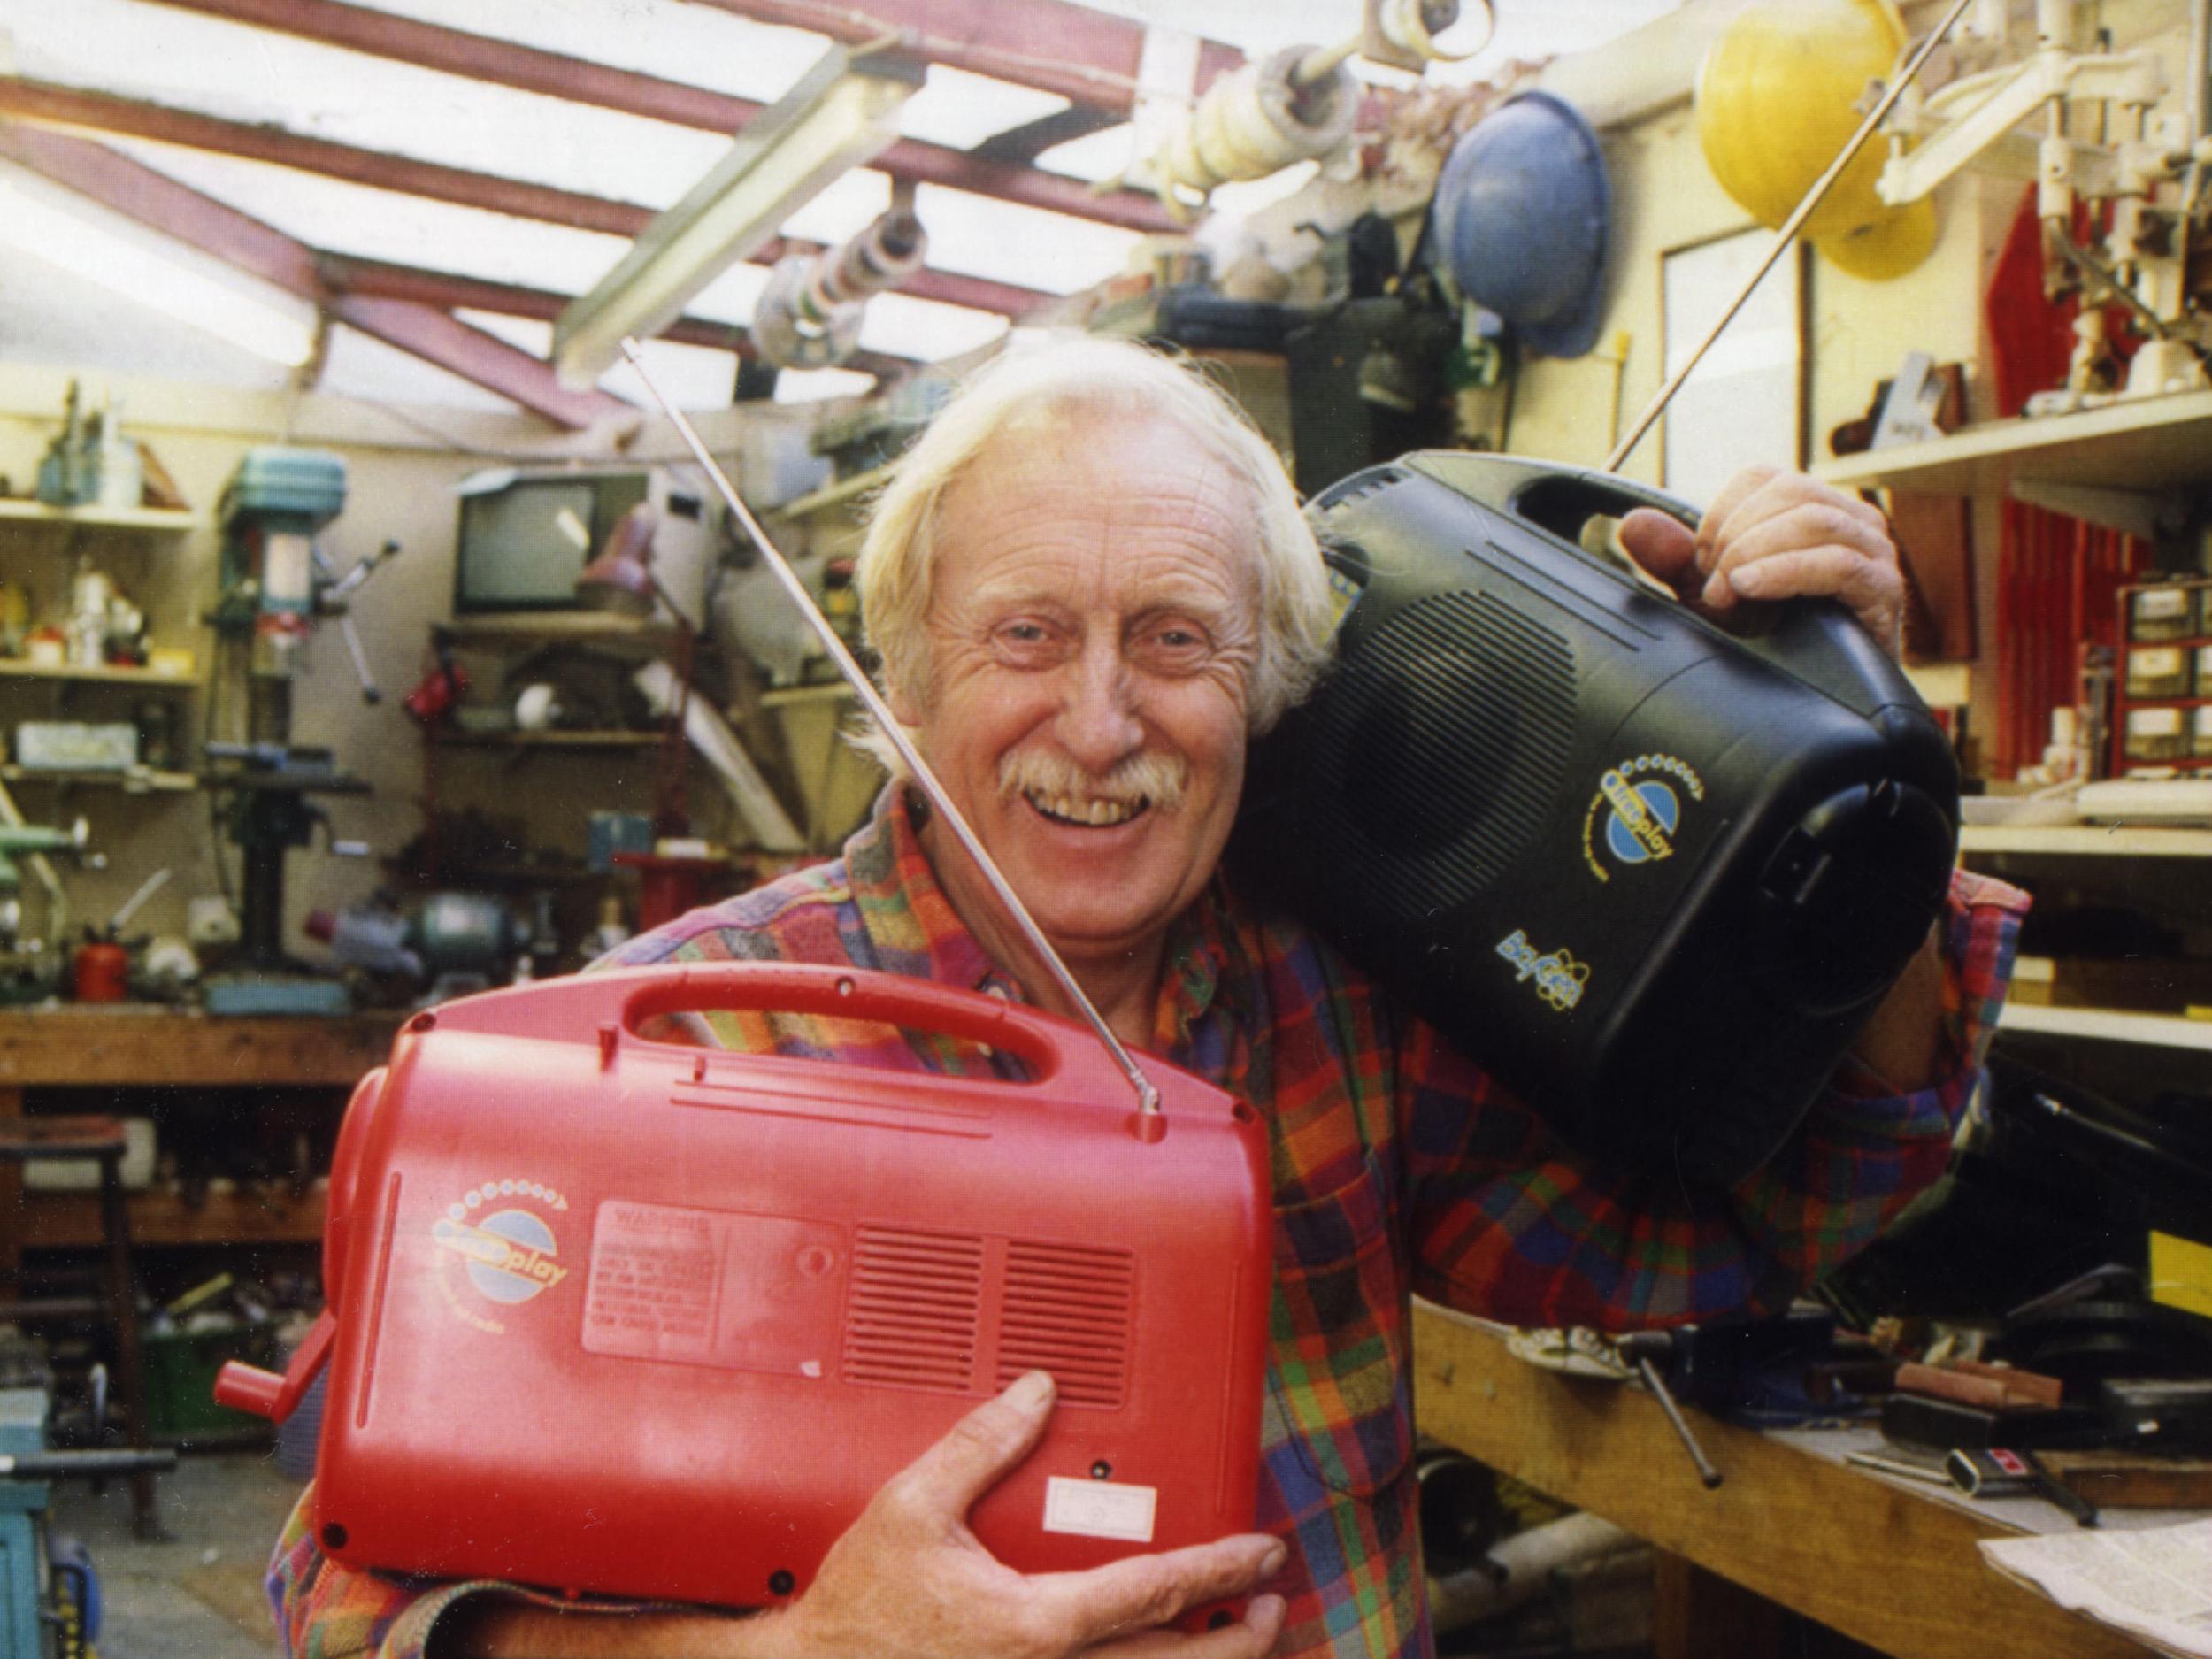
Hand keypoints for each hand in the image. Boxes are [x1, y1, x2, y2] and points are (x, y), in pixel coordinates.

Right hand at [769, 1371, 1287, 1658]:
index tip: (1262, 1551)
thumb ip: (980, 1447)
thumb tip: (1035, 1394)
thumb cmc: (860, 1610)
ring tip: (1236, 1640)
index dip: (1219, 1571)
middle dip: (1241, 1641)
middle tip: (1273, 1604)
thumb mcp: (911, 1510)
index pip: (1154, 1594)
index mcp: (1036, 1625)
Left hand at [1617, 465, 1904, 658]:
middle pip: (1788, 491)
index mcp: (1810, 510)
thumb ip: (1675, 561)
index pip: (1761, 477)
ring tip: (1729, 594)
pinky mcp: (1883, 590)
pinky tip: (1751, 588)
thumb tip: (1635, 523)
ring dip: (1754, 553)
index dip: (1720, 515)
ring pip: (1813, 519)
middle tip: (1714, 587)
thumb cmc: (1774, 644)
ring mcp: (1873, 553)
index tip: (1702, 564)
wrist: (1820, 702)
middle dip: (1735, 537)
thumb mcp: (1714, 599)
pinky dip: (1785, 571)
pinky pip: (1839, 563)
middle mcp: (1848, 521)